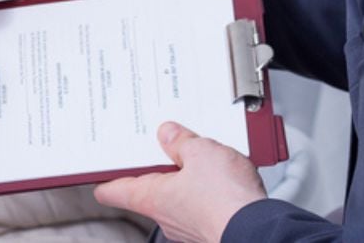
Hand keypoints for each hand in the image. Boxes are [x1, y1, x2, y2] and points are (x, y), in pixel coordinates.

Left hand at [94, 122, 266, 242]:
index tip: (101, 165)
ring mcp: (188, 226)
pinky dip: (209, 190)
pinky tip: (224, 177)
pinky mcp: (212, 228)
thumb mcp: (200, 152)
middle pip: (149, 188)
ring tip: (203, 156)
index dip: (106, 176)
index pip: (112, 191)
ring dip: (187, 177)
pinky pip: (203, 204)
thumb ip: (181, 141)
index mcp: (151, 197)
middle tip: (165, 144)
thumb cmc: (226, 201)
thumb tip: (169, 134)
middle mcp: (165, 216)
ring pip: (178, 196)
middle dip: (158, 166)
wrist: (261, 230)